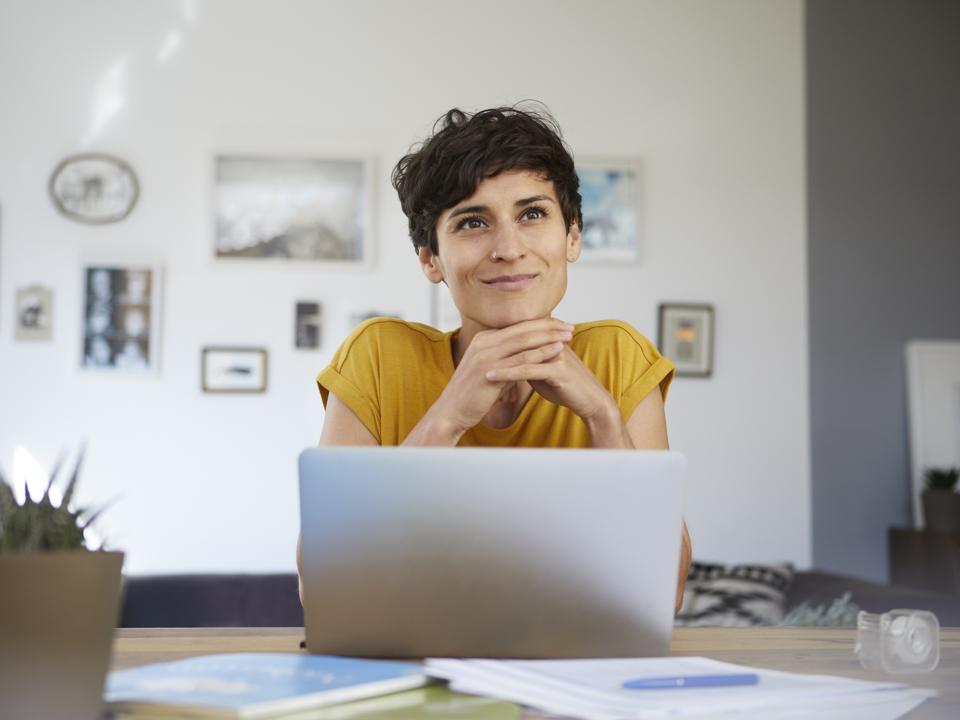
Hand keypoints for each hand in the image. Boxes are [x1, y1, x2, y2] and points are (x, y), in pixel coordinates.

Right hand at [431, 318, 575, 434]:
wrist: (451, 412)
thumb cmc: (471, 394)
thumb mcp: (487, 369)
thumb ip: (503, 359)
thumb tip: (522, 356)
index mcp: (483, 339)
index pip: (517, 326)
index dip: (540, 324)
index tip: (559, 325)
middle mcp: (484, 342)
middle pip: (523, 329)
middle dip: (549, 326)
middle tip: (569, 326)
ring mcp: (486, 355)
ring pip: (524, 341)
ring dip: (550, 337)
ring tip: (569, 335)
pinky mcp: (491, 370)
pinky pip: (522, 359)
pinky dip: (542, 353)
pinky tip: (558, 351)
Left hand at [484, 343, 613, 422]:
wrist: (590, 401)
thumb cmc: (567, 387)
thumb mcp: (543, 372)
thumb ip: (527, 362)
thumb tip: (510, 361)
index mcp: (548, 340)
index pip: (519, 334)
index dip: (498, 340)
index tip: (476, 347)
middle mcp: (552, 342)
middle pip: (518, 339)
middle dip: (493, 347)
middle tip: (470, 353)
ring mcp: (555, 354)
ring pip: (520, 353)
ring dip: (496, 359)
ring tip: (475, 366)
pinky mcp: (558, 370)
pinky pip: (527, 370)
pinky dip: (507, 373)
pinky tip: (491, 377)